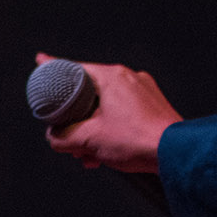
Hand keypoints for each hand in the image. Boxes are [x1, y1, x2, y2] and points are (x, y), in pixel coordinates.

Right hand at [39, 52, 182, 173]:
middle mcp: (130, 79)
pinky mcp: (153, 106)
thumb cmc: (138, 140)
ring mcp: (144, 92)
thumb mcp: (88, 139)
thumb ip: (62, 137)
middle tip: (68, 140)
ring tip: (89, 154)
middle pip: (89, 94)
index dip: (54, 68)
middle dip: (76, 120)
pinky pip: (123, 114)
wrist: (175, 152)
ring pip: (106, 108)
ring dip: (93, 131)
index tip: (42, 62)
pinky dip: (110, 131)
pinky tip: (104, 155)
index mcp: (113, 77)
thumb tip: (55, 137)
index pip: (75, 69)